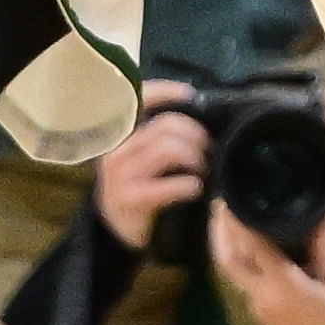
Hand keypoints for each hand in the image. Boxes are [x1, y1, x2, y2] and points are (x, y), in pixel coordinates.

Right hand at [94, 82, 209, 250]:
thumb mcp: (142, 156)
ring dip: (195, 158)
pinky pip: (168, 185)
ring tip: (202, 169)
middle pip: (166, 125)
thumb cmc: (139, 187)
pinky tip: (194, 188)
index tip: (191, 95)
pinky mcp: (130, 198)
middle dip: (196, 135)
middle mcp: (116, 150)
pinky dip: (188, 185)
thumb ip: (159, 133)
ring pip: (169, 149)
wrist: (120, 233)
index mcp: (120, 135)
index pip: (139, 99)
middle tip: (208, 149)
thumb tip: (198, 109)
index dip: (167, 91)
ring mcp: (120, 174)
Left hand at [208, 194, 324, 324]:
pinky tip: (245, 246)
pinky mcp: (257, 313)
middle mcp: (261, 295)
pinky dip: (237, 259)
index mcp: (283, 285)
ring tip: (224, 220)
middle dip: (218, 232)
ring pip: (230, 271)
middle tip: (218, 205)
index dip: (237, 221)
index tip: (229, 199)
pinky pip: (241, 280)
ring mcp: (256, 307)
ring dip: (224, 245)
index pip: (252, 246)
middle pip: (227, 260)